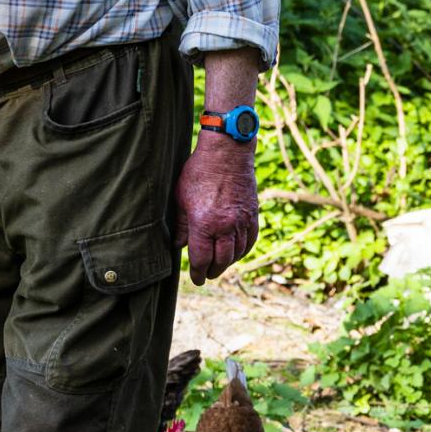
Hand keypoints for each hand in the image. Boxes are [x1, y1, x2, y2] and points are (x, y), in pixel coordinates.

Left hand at [176, 132, 258, 285]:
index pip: (201, 259)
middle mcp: (225, 226)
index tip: (196, 278)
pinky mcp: (252, 214)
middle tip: (206, 275)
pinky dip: (242, 250)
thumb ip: (181, 226)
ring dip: (227, 263)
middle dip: (212, 271)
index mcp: (204, 223)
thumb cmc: (199, 172)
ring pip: (237, 253)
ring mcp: (242, 221)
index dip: (198, 272)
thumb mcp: (181, 198)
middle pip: (221, 261)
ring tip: (219, 265)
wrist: (227, 152)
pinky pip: (250, 241)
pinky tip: (235, 252)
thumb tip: (178, 246)